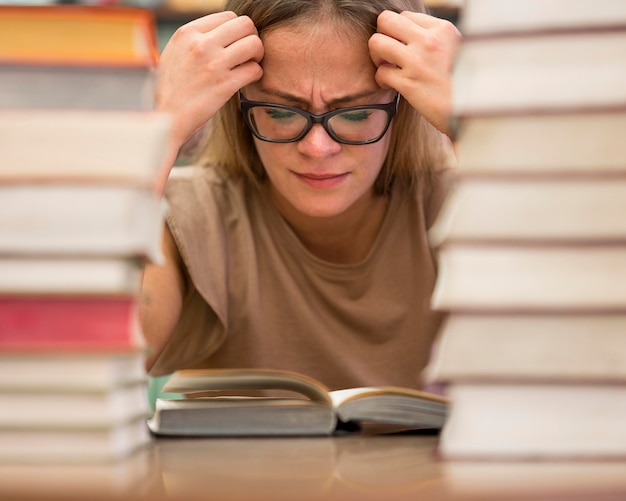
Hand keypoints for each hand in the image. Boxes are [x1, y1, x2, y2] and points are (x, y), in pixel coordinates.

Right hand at [154, 11, 263, 188]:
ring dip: (257, 55)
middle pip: (246, 25)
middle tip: (248, 53)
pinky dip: (256, 74)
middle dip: (251, 37)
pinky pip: (255, 70)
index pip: (228, 16)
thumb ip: (196, 39)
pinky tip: (246, 80)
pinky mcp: (225, 85)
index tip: (235, 43)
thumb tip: (221, 31)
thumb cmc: (171, 89)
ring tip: (249, 65)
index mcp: (187, 32)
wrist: (167, 118)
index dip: (237, 30)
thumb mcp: (175, 52)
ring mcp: (214, 64)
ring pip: (255, 44)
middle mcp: (201, 44)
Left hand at [369, 10, 460, 135]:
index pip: (405, 16)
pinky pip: (381, 73)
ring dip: (376, 56)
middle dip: (382, 36)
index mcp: (443, 29)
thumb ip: (434, 37)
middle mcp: (430, 41)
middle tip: (387, 53)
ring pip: (376, 43)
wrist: (471, 110)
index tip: (403, 46)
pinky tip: (392, 85)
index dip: (399, 32)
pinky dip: (381, 80)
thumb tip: (406, 33)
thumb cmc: (461, 83)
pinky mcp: (409, 84)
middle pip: (386, 21)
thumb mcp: (455, 49)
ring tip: (387, 66)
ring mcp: (418, 62)